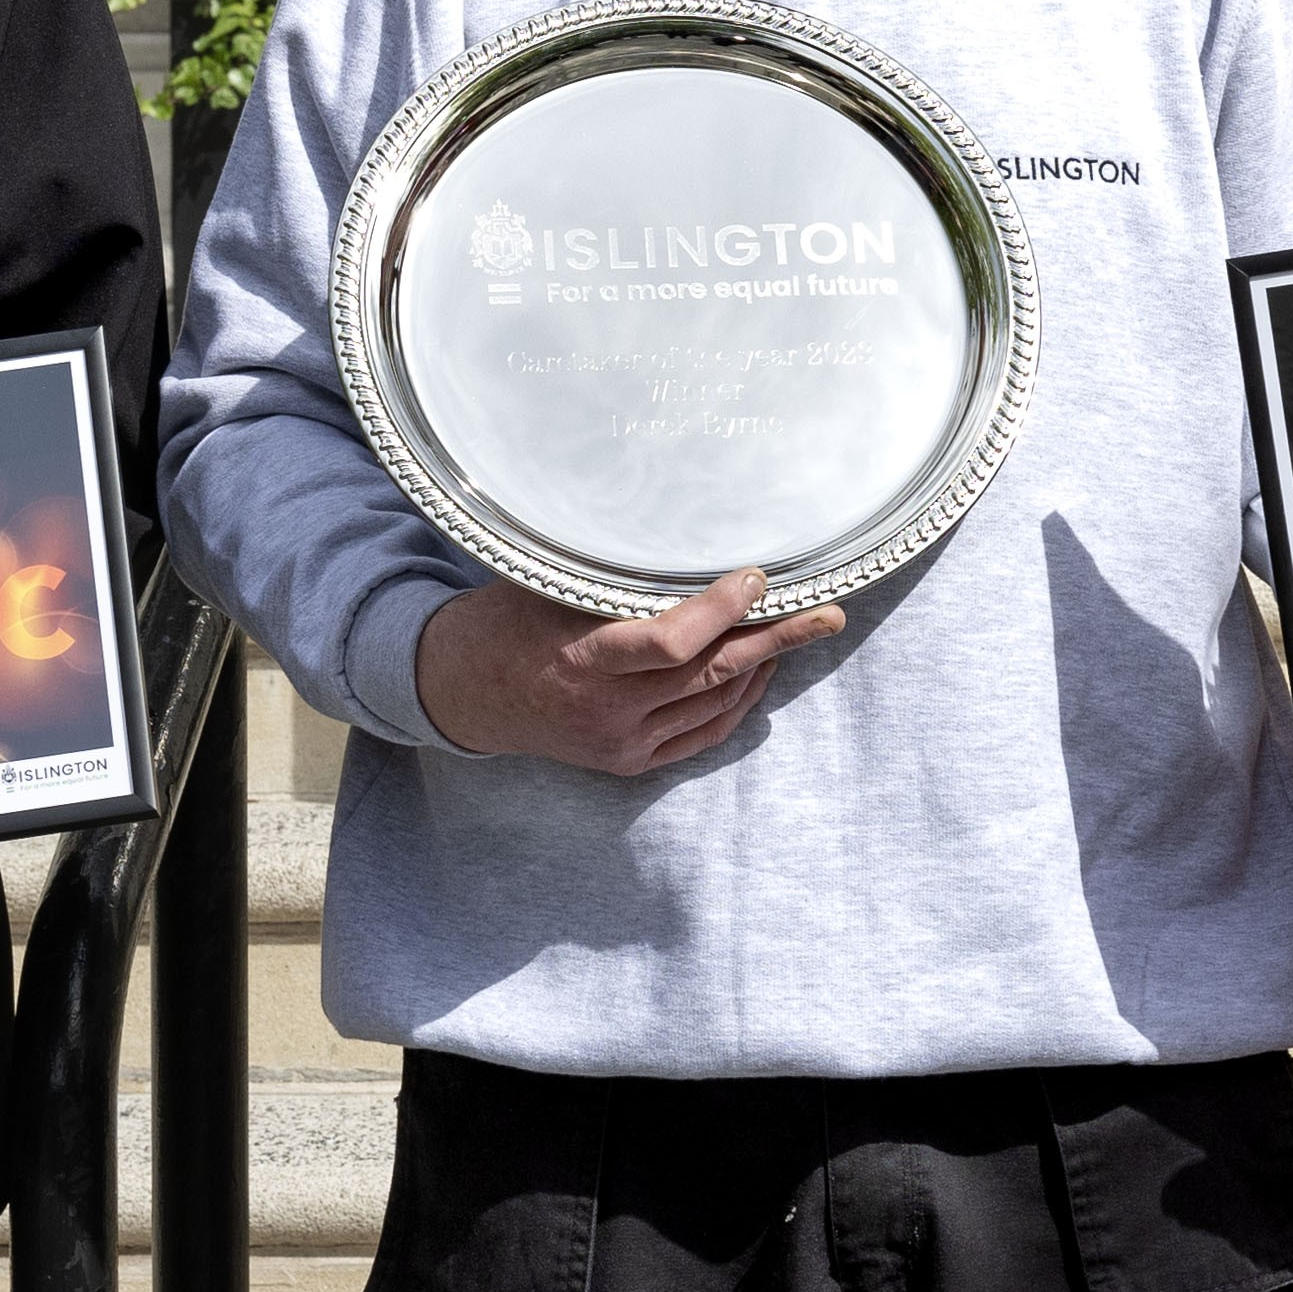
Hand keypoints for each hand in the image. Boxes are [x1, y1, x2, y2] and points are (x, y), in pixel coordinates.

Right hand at [415, 566, 841, 774]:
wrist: (465, 692)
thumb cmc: (509, 618)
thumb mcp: (549, 585)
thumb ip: (614, 576)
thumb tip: (688, 528)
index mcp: (583, 661)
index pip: (672, 642)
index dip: (723, 611)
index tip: (756, 576)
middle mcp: (606, 711)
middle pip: (711, 675)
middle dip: (776, 639)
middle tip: (827, 613)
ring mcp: (620, 744)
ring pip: (714, 706)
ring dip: (762, 666)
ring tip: (801, 631)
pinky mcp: (628, 763)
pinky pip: (701, 736)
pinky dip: (737, 704)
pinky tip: (759, 672)